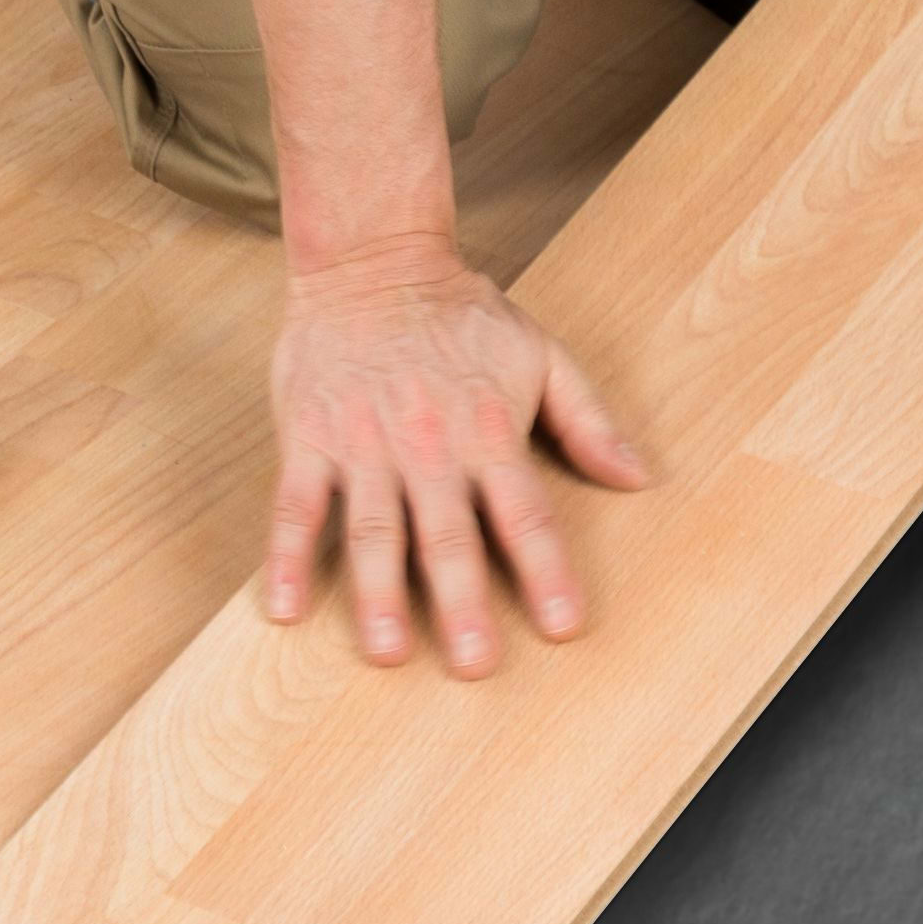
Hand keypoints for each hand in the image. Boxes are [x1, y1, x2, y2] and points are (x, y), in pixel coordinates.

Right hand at [261, 245, 650, 678]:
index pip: (525, 515)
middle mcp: (427, 446)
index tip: (564, 626)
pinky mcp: (309, 437)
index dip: (547, 572)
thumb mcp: (540, 353)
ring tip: (386, 651)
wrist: (372, 258)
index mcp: (488, 431)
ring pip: (373, 529)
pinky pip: (295, 505)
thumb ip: (588, 419)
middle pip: (448, 536)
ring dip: (379, 593)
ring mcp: (364, 445)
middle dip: (463, 603)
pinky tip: (284, 608)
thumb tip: (638, 477)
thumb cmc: (460, 312)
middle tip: (475, 665)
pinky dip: (287, 556)